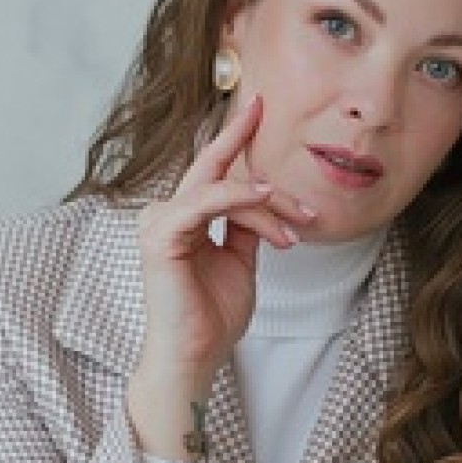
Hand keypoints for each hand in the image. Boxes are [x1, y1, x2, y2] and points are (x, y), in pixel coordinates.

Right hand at [127, 95, 315, 460]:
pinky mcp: (161, 236)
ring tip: (301, 220)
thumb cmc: (212, 314)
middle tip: (263, 107)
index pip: (212, 172)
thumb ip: (246, 229)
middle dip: (240, 137)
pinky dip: (241, 198)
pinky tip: (270, 199)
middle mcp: (168, 214)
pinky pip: (207, 204)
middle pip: (214, 169)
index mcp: (184, 218)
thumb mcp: (240, 262)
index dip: (232, 139)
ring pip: (222, 189)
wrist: (196, 355)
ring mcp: (160, 222)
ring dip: (269, 201)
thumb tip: (265, 201)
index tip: (255, 109)